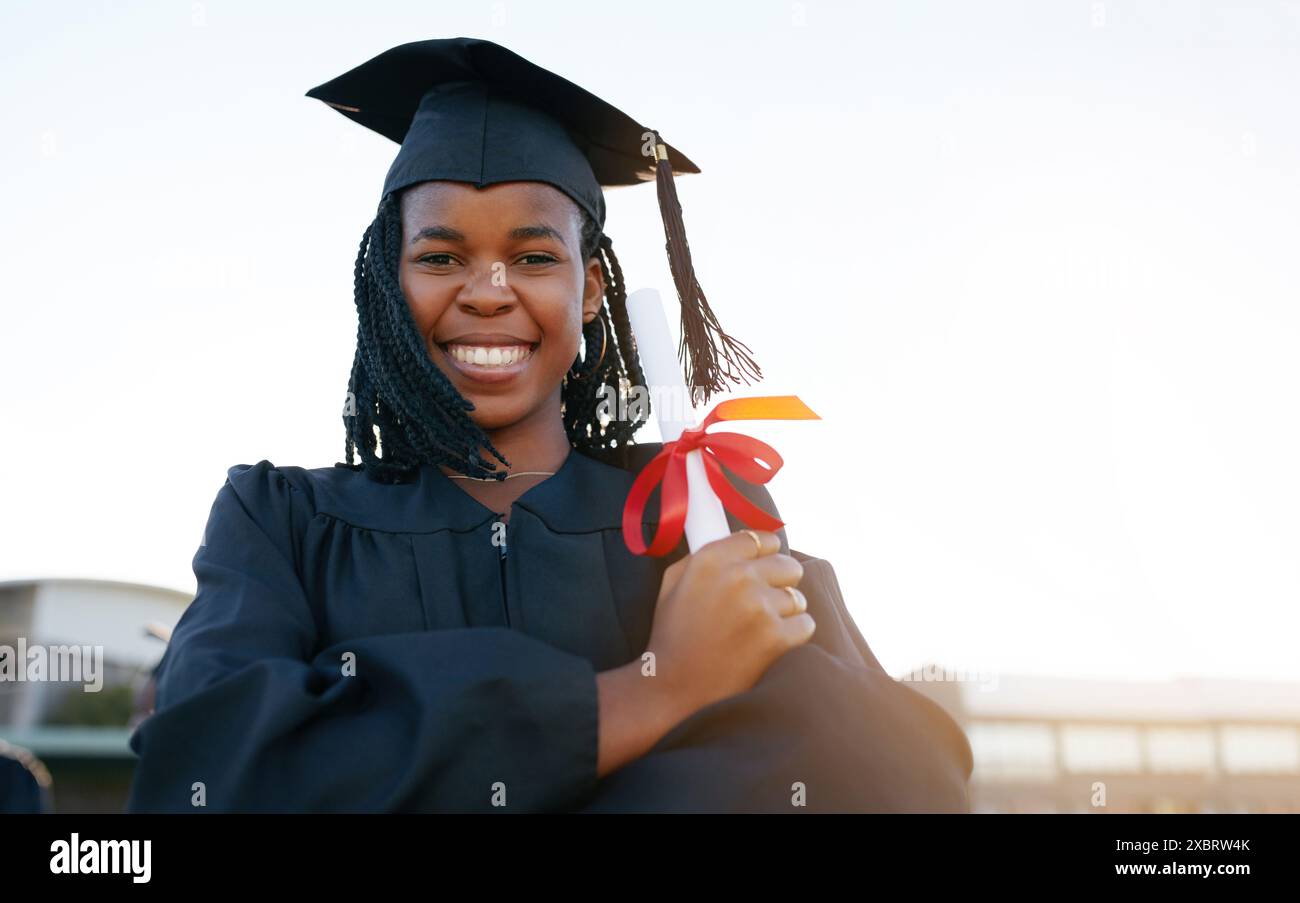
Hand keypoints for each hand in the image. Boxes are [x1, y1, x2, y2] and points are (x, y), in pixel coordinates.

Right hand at [645, 530, 814, 721]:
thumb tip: (739, 543)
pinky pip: (805, 624)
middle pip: (787, 565)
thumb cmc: (672, 637)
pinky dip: (793, 635)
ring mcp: (760, 607)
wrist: (673, 690)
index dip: (766, 554)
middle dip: (779, 582)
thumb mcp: (673, 584)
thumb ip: (704, 556)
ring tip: (760, 631)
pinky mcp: (777, 637)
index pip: (761, 538)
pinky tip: (770, 646)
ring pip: (797, 597)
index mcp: (711, 560)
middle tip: (764, 603)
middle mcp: (738, 577)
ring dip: (785, 613)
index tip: (765, 566)